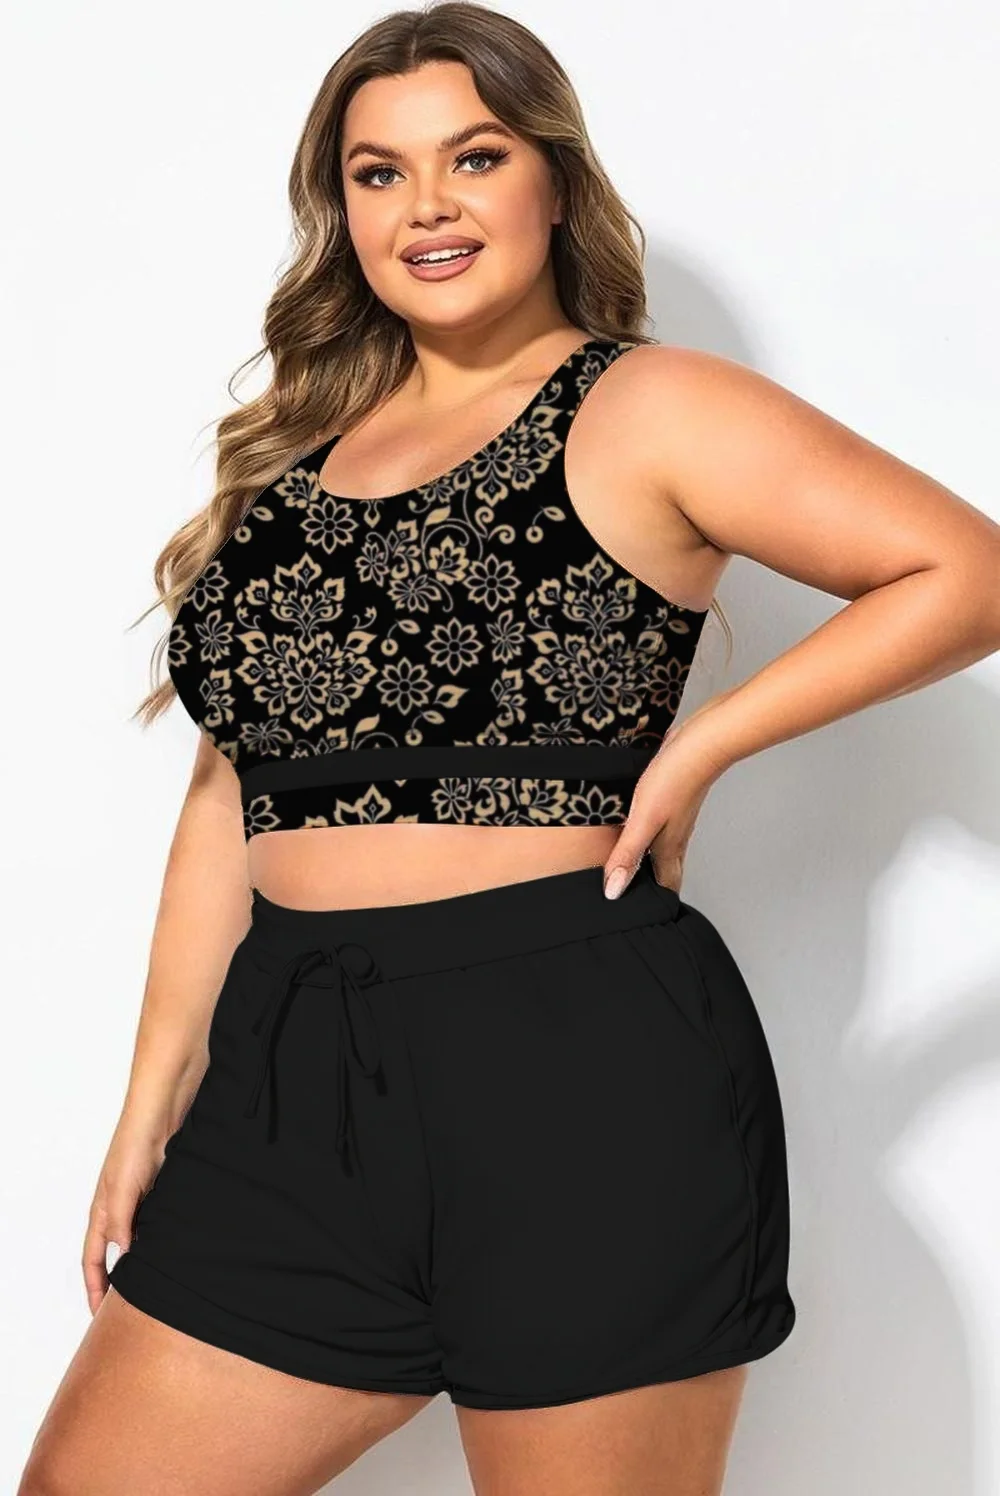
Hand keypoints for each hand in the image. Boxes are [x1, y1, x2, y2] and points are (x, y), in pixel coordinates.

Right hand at [82, 1114, 171, 1315]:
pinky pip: (160, 1224)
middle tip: (129, 1310)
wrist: (163, 1110)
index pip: (92, 1260)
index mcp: (102, 1211)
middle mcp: (119, 1209)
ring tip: (157, 1288)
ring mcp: (141, 1200)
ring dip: (144, 1263)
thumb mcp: (123, 1187)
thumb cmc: (135, 1143)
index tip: (99, 1314)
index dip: (95, 1287)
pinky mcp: (162, 1191)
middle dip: (118, 1283)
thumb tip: (122, 1258)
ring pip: (140, 1241)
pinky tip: (178, 1252)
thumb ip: (120, 1222)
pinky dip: (164, 1241)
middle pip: (114, 1255)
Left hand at [603, 706, 731, 898]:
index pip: (665, 888)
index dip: (654, 905)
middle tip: (633, 901)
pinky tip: (636, 829)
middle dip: (652, 889)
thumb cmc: (674, 779)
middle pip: (665, 871)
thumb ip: (628, 855)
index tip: (640, 921)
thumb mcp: (643, 820)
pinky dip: (649, 837)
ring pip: (663, 849)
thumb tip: (613, 892)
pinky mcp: (672, 799)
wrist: (702, 742)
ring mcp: (675, 818)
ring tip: (631, 871)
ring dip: (650, 862)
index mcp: (668, 848)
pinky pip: (660, 827)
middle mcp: (674, 837)